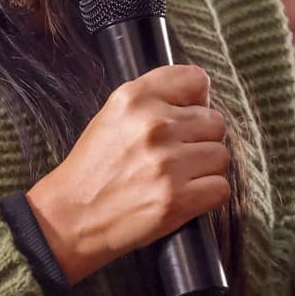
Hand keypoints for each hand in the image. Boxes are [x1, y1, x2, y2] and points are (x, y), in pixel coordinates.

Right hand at [26, 65, 230, 284]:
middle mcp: (154, 125)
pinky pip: (221, 187)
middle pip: (214, 121)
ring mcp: (168, 163)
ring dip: (205, 168)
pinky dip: (207, 194)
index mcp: (134, 99)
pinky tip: (183, 194)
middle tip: (175, 153)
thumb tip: (200, 100)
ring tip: (177, 175)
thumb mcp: (113, 115)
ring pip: (220, 155)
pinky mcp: (178, 199)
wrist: (73, 215)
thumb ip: (153, 99)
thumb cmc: (94, 167)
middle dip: (200, 138)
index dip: (196, 99)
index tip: (187, 113)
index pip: (194, 79)